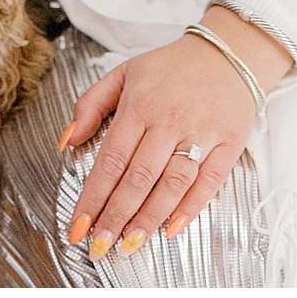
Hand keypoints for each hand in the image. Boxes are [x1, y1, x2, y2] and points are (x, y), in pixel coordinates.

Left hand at [60, 7, 291, 260]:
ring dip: (149, 218)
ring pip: (172, 184)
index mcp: (139, 104)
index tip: (78, 224)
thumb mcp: (123, 73)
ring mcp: (201, 132)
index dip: (93, 195)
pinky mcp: (229, 143)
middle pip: (139, 177)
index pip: (111, 159)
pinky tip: (171, 228)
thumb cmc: (170, 67)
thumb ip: (90, 105)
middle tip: (100, 245)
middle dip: (116, 215)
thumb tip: (67, 141)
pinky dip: (190, 207)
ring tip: (129, 244)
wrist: (227, 51)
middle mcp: (168, 120)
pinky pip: (209, 182)